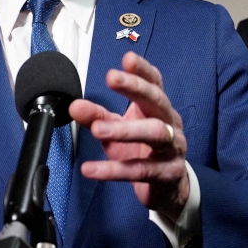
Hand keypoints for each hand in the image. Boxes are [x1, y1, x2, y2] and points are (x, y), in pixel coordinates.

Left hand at [69, 52, 188, 222]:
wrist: (169, 190)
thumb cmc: (143, 152)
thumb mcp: (117, 131)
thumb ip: (96, 117)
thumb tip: (74, 106)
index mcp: (158, 110)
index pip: (155, 83)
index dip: (143, 70)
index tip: (127, 58)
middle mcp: (170, 124)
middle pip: (157, 101)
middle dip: (136, 88)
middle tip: (111, 77)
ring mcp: (172, 149)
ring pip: (154, 134)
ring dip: (125, 129)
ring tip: (96, 129)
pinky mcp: (166, 174)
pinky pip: (140, 170)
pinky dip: (114, 170)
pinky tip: (91, 169)